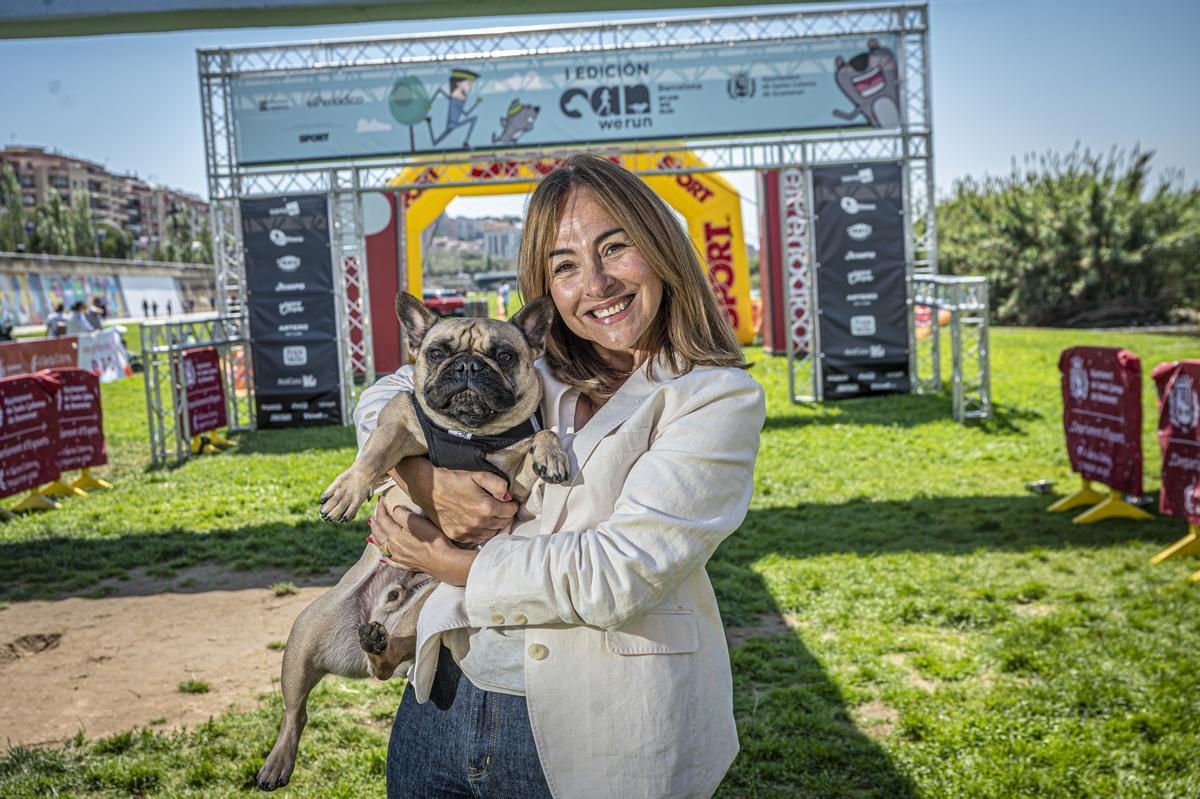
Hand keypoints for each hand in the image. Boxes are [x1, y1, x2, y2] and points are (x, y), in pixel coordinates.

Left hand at [371, 501, 476, 585]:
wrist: (444, 561)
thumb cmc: (432, 540)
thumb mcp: (417, 522)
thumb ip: (402, 514)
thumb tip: (394, 509)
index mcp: (394, 535)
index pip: (383, 519)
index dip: (380, 508)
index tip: (380, 499)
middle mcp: (393, 547)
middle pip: (379, 534)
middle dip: (375, 524)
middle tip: (372, 517)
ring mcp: (399, 558)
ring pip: (382, 547)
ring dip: (375, 540)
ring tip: (370, 535)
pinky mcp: (407, 565)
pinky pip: (391, 561)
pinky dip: (384, 558)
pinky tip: (382, 558)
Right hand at [390, 461, 517, 546]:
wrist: (428, 487)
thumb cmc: (453, 477)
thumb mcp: (478, 474)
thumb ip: (499, 485)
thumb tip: (509, 497)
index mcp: (486, 508)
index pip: (511, 512)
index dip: (512, 505)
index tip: (509, 500)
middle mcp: (478, 523)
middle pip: (503, 524)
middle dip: (505, 515)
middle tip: (501, 506)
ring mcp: (467, 532)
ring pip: (492, 534)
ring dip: (495, 525)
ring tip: (490, 514)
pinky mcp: (457, 536)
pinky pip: (477, 539)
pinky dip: (482, 532)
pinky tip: (479, 522)